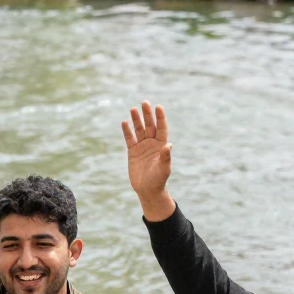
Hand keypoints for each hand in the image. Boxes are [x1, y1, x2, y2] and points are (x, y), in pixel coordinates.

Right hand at [121, 101, 173, 219]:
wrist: (147, 190)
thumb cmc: (158, 180)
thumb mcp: (164, 168)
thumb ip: (166, 157)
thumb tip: (169, 145)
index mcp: (161, 145)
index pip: (161, 128)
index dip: (160, 117)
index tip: (158, 107)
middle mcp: (152, 143)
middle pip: (150, 125)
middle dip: (148, 114)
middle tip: (145, 103)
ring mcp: (142, 147)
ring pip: (139, 130)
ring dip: (136, 120)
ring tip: (133, 109)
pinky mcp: (132, 152)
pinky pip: (129, 139)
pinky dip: (127, 131)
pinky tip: (124, 122)